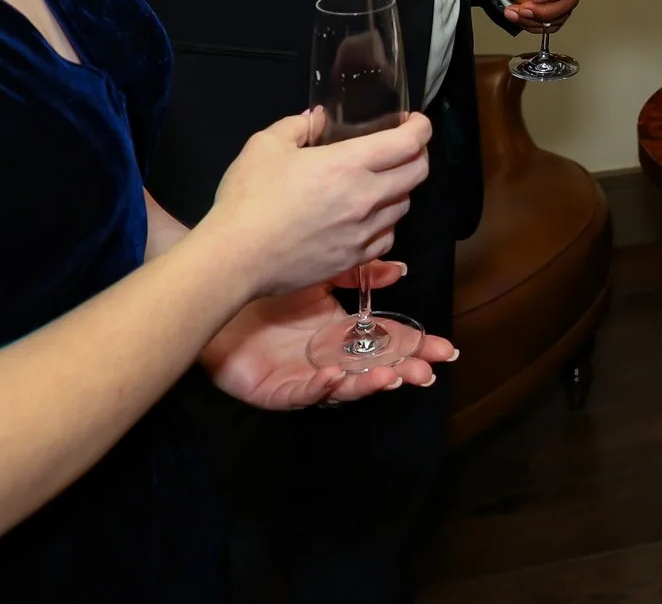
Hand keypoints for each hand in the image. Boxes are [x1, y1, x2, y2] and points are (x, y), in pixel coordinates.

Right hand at [194, 110, 432, 297]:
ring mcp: (363, 232)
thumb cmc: (248, 198)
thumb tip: (319, 118)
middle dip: (418, 154)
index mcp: (350, 164)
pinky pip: (386, 239)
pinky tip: (368, 219)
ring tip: (381, 183)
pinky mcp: (353, 260)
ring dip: (399, 190)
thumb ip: (299, 126)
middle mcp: (366, 198)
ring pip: (403, 207)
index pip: (409, 142)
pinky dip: (385, 224)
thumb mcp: (266, 145)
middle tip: (404, 148)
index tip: (416, 122)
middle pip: (417, 173)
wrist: (236, 258)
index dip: (421, 127)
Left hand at [200, 260, 458, 409]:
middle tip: (426, 373)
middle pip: (373, 369)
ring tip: (388, 377)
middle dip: (402, 372)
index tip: (444, 349)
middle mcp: (328, 358)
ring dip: (366, 384)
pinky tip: (333, 376)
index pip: (386, 343)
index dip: (415, 347)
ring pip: (342, 388)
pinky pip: (300, 393)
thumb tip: (399, 269)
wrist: (218, 292)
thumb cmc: (268, 288)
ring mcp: (303, 375)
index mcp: (341, 333)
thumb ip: (360, 272)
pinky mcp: (274, 389)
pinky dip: (319, 387)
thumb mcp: (321, 274)